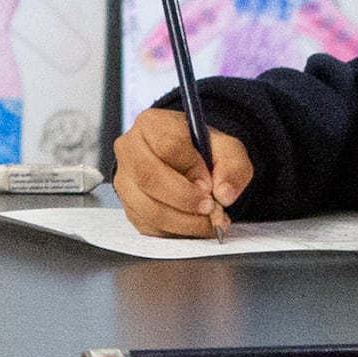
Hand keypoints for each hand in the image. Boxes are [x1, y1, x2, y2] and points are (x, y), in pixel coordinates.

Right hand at [111, 107, 250, 235]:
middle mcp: (129, 149)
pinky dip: (175, 232)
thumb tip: (224, 195)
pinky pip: (148, 225)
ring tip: (208, 221)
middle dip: (185, 200)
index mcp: (151, 124)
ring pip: (148, 207)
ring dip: (184, 222)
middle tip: (210, 209)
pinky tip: (193, 225)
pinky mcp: (128, 205)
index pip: (168, 147)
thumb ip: (233, 167)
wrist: (189, 164)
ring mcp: (124, 179)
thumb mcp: (228, 150)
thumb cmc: (204, 152)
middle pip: (149, 177)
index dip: (192, 170)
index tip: (210, 185)